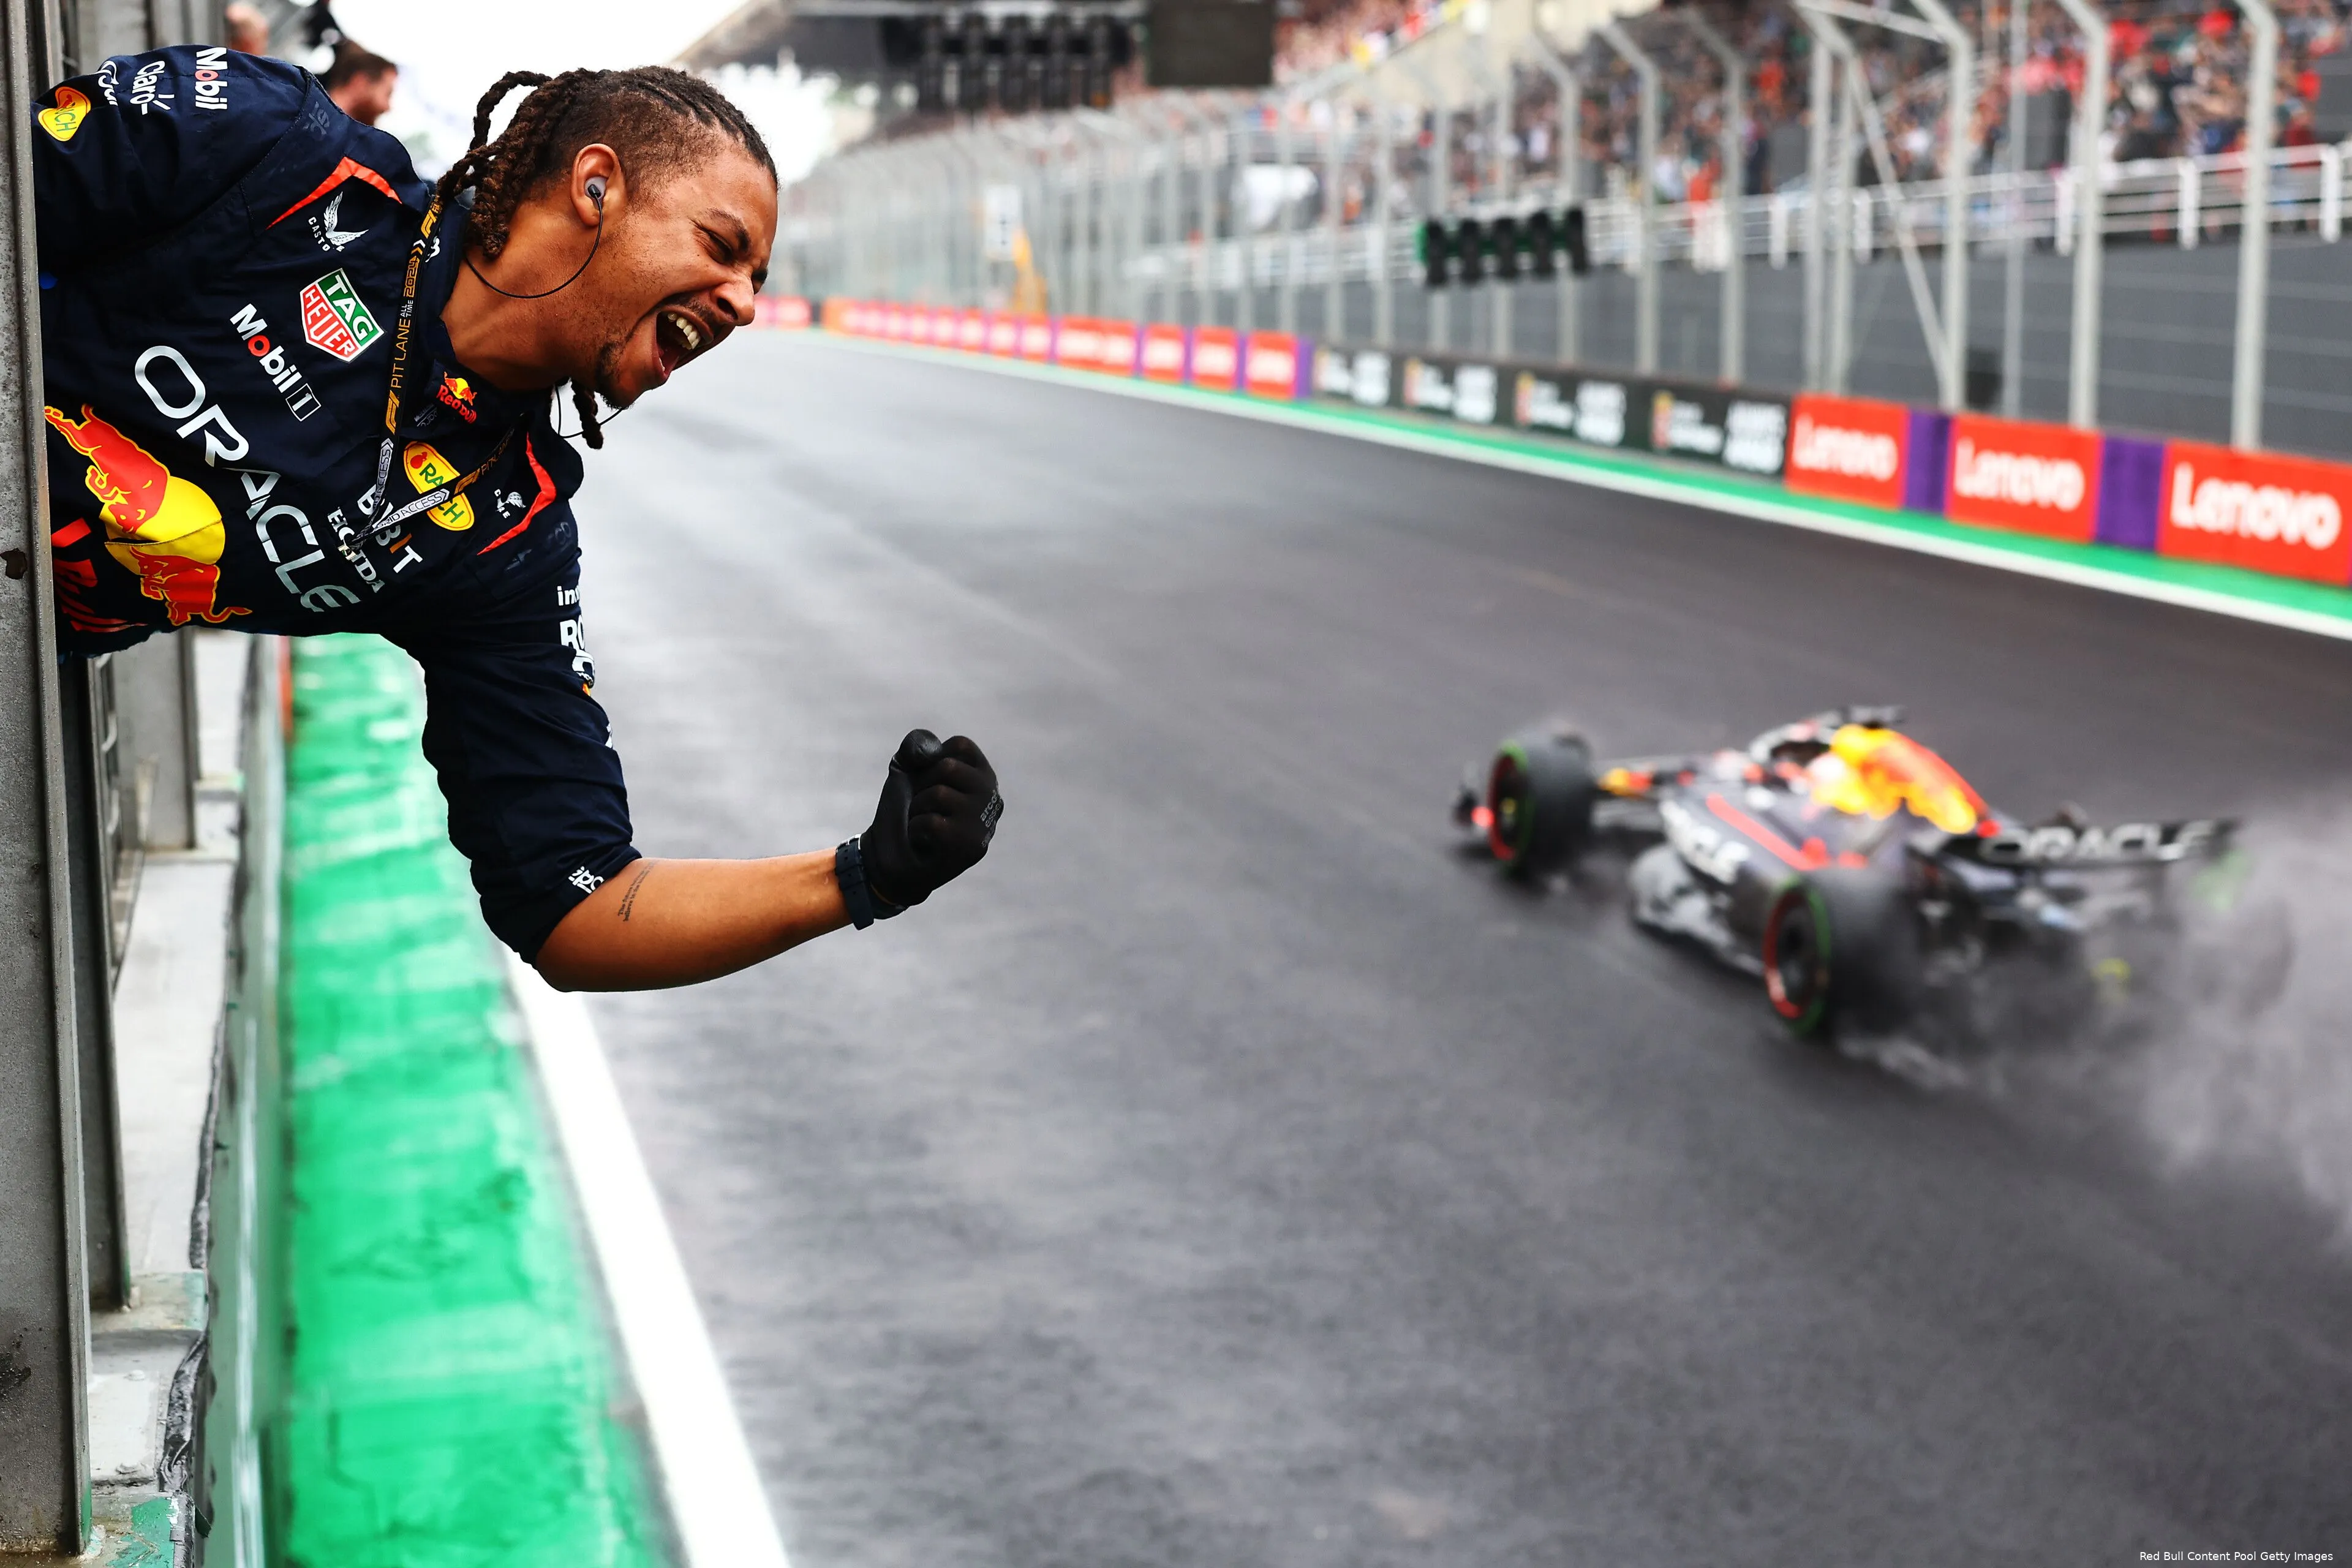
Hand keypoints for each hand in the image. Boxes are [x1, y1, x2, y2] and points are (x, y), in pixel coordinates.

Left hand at [861, 730, 1001, 910]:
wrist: (887, 857)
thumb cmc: (903, 811)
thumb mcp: (906, 769)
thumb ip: (917, 747)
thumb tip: (930, 751)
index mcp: (983, 775)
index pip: (961, 745)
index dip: (931, 759)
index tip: (926, 781)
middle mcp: (992, 797)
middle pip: (948, 767)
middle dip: (921, 785)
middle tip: (922, 806)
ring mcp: (984, 823)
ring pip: (939, 794)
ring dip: (917, 809)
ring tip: (922, 823)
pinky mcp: (971, 848)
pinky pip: (932, 822)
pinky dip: (915, 830)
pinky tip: (922, 841)